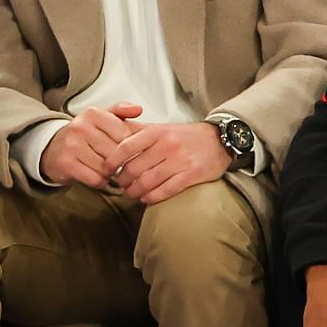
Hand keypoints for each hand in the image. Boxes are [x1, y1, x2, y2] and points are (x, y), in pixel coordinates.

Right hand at [39, 103, 143, 187]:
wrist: (51, 149)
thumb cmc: (83, 135)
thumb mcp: (100, 118)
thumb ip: (121, 111)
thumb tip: (139, 109)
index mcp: (93, 114)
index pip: (125, 135)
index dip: (128, 147)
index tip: (122, 149)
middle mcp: (81, 127)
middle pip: (116, 152)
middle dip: (119, 161)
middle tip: (113, 162)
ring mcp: (72, 145)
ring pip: (107, 168)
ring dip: (109, 173)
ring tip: (103, 168)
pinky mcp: (66, 163)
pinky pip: (95, 179)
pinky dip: (98, 181)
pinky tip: (93, 175)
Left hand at [103, 121, 230, 203]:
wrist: (220, 140)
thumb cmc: (187, 136)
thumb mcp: (162, 128)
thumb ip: (139, 131)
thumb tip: (113, 133)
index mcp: (157, 132)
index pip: (126, 146)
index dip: (112, 161)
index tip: (106, 169)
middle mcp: (167, 145)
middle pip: (135, 168)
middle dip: (123, 180)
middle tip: (120, 185)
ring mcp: (180, 160)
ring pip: (148, 181)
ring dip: (135, 191)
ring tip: (131, 194)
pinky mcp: (192, 174)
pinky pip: (166, 190)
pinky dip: (152, 197)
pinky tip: (147, 198)